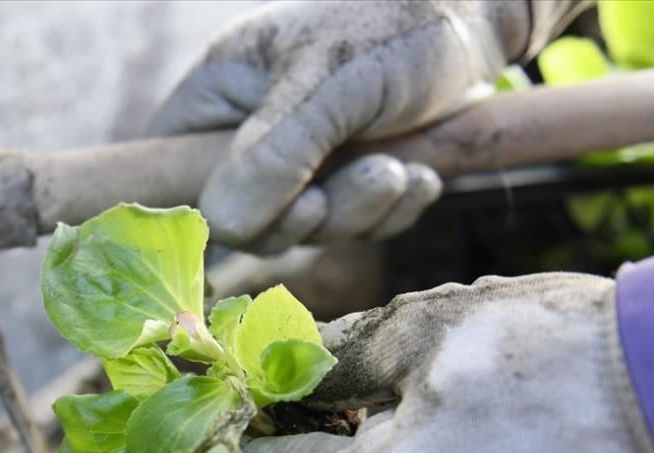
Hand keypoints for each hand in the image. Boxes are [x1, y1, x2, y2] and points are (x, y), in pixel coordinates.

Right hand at [151, 1, 547, 251]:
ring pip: (304, 230)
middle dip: (314, 214)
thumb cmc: (399, 28)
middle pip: (246, 218)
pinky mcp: (344, 181)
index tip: (280, 207)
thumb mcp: (331, 85)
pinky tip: (420, 175)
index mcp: (220, 94)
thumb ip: (276, 154)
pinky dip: (388, 213)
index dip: (214, 207)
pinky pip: (349, 228)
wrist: (480, 20)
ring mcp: (298, 162)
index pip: (174, 172)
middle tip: (371, 177)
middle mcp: (248, 133)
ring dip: (361, 212)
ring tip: (402, 168)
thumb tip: (225, 224)